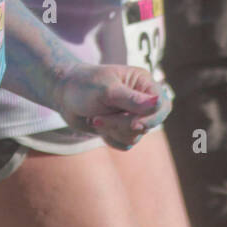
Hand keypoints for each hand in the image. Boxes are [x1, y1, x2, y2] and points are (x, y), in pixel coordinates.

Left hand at [55, 63, 172, 150]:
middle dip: (123, 125)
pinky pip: (125, 143)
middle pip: (148, 124)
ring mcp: (132, 115)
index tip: (134, 124)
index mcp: (142, 83)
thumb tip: (158, 101)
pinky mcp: (122, 129)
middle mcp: (141, 100)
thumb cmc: (84, 86)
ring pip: (135, 136)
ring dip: (113, 130)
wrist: (63, 95)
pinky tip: (98, 125)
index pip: (162, 105)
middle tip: (98, 118)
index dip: (152, 118)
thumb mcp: (107, 90)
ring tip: (95, 118)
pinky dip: (110, 138)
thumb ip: (132, 99)